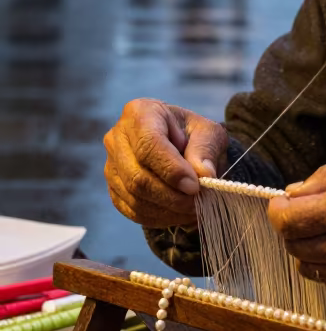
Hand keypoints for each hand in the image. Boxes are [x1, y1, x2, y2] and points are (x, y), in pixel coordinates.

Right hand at [104, 99, 227, 227]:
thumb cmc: (193, 134)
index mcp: (140, 113)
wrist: (182, 144)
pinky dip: (159, 217)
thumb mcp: (209, 133)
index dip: (172, 170)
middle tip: (199, 202)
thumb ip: (206, 150)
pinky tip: (179, 212)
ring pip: (134, 197)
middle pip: (138, 177)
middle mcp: (117, 138)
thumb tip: (203, 175)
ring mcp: (111, 165)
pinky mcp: (114, 189)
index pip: (149, 145)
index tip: (195, 186)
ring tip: (194, 209)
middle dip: (172, 196)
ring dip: (168, 209)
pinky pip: (133, 211)